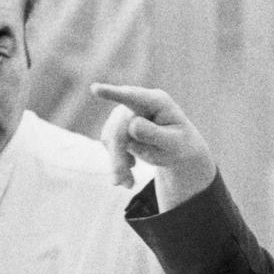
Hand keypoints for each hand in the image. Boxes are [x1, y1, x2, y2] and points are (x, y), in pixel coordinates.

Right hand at [91, 82, 216, 206]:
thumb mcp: (174, 143)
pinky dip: (116, 163)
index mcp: (157, 101)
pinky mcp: (116, 126)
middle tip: (124, 184)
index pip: (133, 97)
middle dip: (119, 156)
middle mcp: (138, 103)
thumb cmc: (179, 144)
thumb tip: (132, 126)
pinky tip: (128, 175)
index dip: (113, 93)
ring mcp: (125, 113)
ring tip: (129, 184)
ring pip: (111, 138)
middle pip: (119, 128)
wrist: (176, 150)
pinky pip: (109, 146)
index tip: (95, 89)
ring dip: (117, 163)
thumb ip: (155, 134)